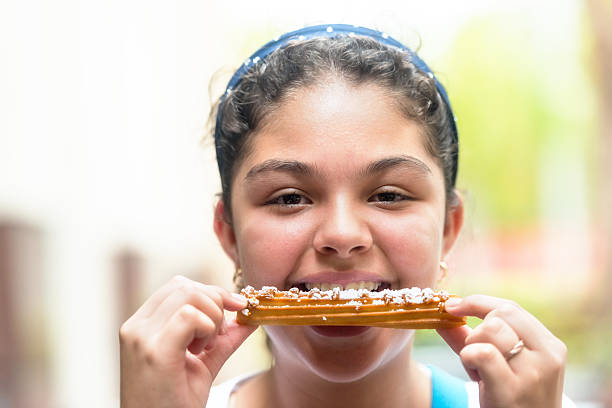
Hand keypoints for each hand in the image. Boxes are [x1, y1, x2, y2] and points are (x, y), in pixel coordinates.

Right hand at [119, 275, 256, 407]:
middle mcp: (136, 327)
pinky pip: (189, 316)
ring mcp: (142, 337)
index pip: (178, 286)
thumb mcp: (202, 365)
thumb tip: (250, 318)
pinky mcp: (154, 351)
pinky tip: (203, 350)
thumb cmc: (173, 405)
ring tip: (205, 348)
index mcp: (142, 326)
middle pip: (186, 285)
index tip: (235, 308)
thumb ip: (224, 339)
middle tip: (214, 338)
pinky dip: (207, 327)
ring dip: (211, 318)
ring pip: (189, 294)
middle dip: (215, 303)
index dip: (212, 292)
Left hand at [437, 295, 566, 407]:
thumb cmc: (509, 400)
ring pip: (491, 329)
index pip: (511, 307)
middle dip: (478, 328)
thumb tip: (442, 314)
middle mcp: (547, 356)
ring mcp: (533, 373)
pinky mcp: (512, 389)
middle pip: (501, 314)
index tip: (452, 305)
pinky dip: (468, 357)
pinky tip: (475, 374)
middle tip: (474, 353)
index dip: (477, 302)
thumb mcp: (498, 365)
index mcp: (548, 345)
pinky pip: (482, 353)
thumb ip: (470, 337)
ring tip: (478, 368)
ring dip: (472, 345)